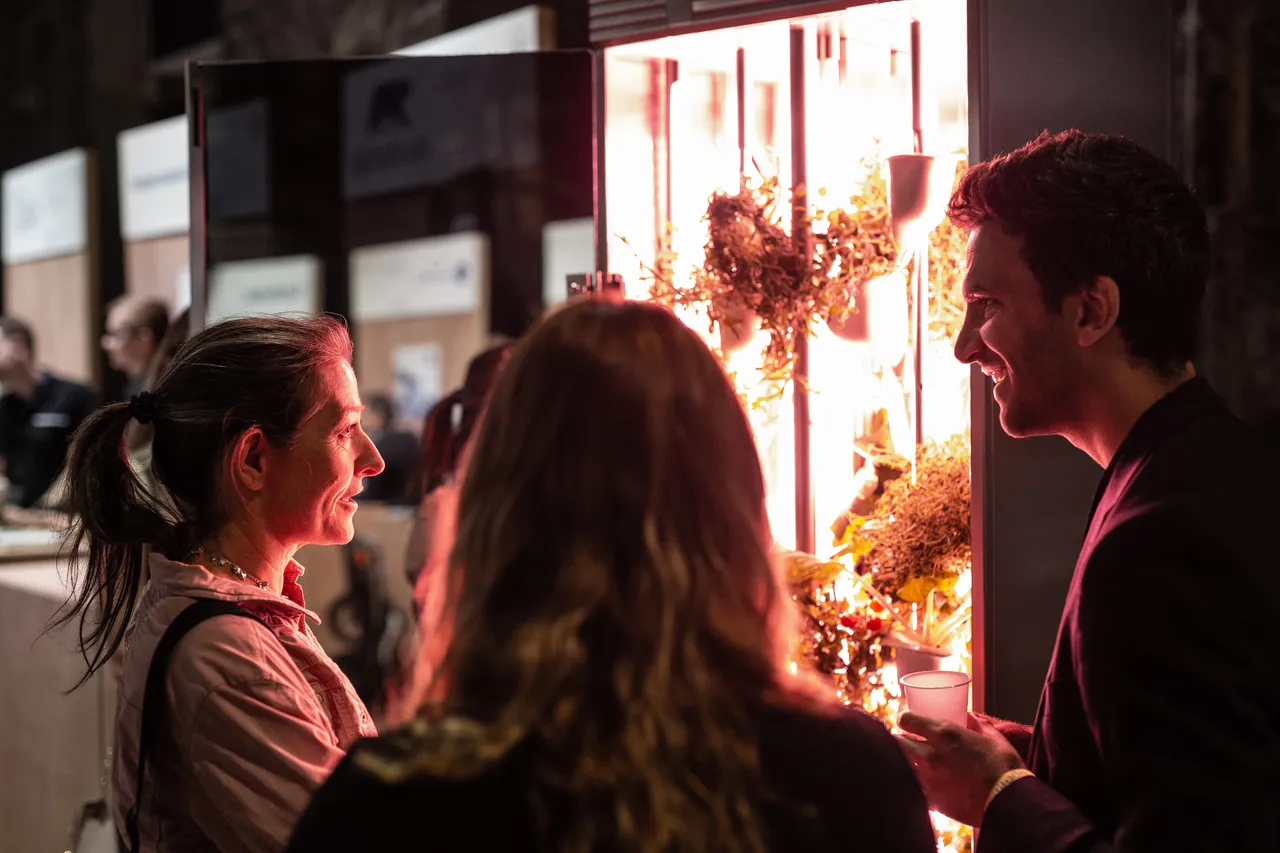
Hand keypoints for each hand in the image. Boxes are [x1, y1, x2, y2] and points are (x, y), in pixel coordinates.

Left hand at [898, 711, 1024, 825]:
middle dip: (899, 740)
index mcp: (944, 735)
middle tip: (907, 740)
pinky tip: (926, 784)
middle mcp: (930, 755)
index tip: (906, 719)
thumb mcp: (994, 738)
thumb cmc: (1004, 767)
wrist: (1009, 802)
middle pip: (897, 743)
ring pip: (903, 766)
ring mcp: (929, 779)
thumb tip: (970, 717)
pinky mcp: (933, 801)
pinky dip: (918, 785)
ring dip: (906, 762)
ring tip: (914, 762)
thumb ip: (978, 724)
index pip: (907, 720)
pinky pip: (916, 789)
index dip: (904, 718)